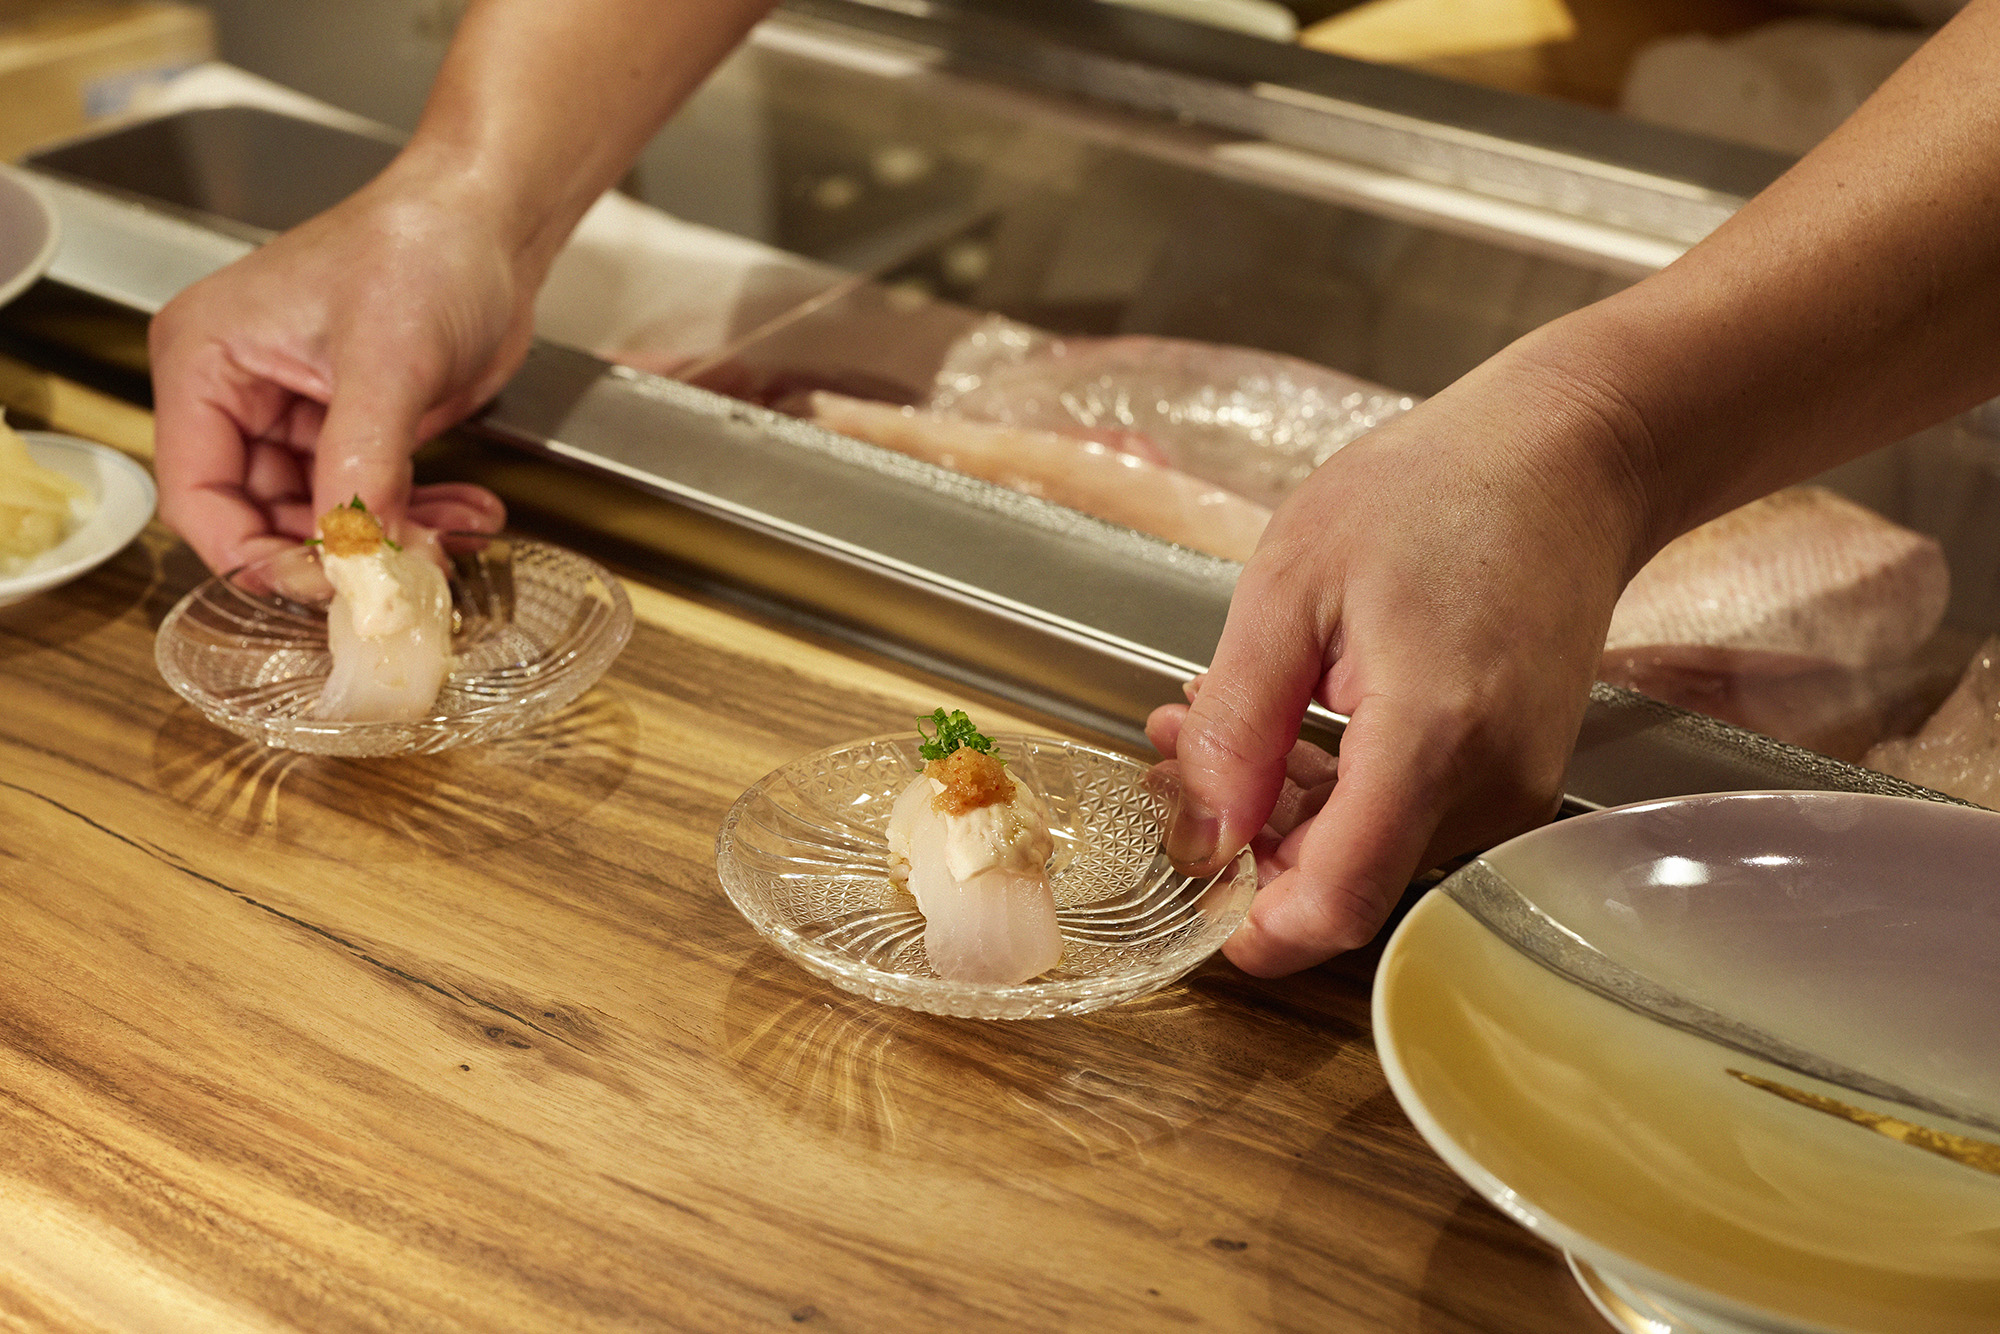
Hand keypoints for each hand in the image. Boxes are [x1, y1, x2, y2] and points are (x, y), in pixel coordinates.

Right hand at [150, 161, 521, 572]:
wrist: (492, 222)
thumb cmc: (422, 246)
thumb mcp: (389, 359)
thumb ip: (363, 462)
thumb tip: (357, 553)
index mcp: (205, 363)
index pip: (199, 495)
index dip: (255, 556)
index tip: (325, 588)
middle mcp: (239, 394)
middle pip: (260, 519)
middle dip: (336, 555)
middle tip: (402, 577)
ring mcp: (297, 415)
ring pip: (323, 521)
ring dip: (389, 542)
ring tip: (452, 542)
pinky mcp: (354, 429)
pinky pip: (371, 500)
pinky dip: (418, 519)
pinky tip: (469, 517)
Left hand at [1152, 351, 1654, 975]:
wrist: (1569, 458)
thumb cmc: (1437, 492)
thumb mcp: (1291, 585)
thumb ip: (1240, 721)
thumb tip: (1201, 833)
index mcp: (1433, 735)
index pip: (1338, 899)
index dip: (1252, 925)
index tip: (1186, 892)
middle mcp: (1491, 784)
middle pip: (1346, 880)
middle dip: (1246, 843)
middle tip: (1174, 756)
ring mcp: (1515, 788)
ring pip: (1370, 852)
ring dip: (1281, 809)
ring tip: (1211, 718)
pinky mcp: (1516, 778)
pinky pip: (1407, 817)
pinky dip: (1335, 789)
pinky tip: (1287, 722)